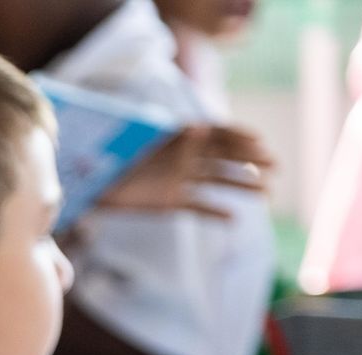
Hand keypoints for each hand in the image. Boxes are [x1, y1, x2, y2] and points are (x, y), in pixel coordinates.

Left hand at [100, 124, 273, 219]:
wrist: (86, 178)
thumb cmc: (108, 153)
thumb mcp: (135, 140)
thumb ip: (168, 137)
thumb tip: (199, 127)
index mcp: (179, 135)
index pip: (217, 133)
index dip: (239, 137)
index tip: (260, 143)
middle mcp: (185, 155)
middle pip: (224, 156)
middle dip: (250, 161)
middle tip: (275, 167)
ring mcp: (180, 178)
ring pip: (218, 181)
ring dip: (242, 185)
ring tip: (266, 192)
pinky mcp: (171, 200)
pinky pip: (198, 206)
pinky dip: (214, 213)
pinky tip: (233, 219)